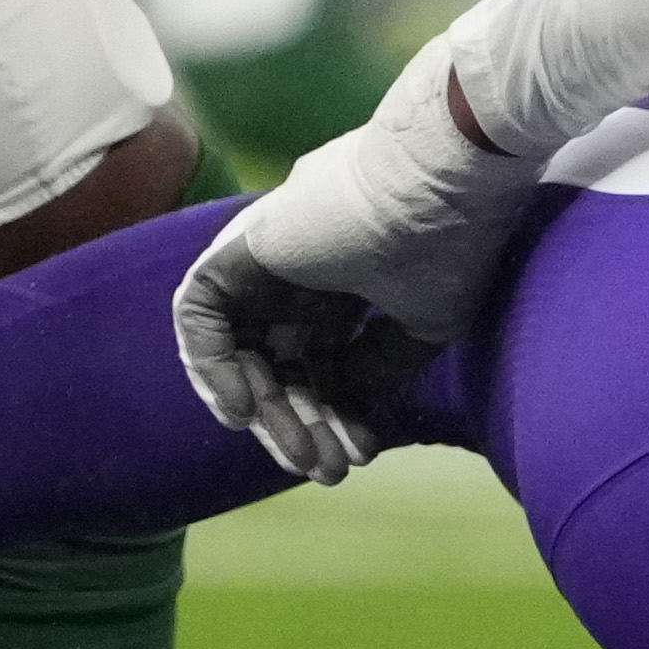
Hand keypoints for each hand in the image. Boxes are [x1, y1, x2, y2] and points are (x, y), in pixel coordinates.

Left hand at [170, 37, 533, 481]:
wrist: (447, 176)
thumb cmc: (449, 242)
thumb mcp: (423, 325)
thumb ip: (379, 368)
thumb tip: (347, 410)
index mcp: (349, 281)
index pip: (323, 361)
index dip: (338, 414)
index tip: (363, 454)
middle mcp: (302, 268)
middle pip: (280, 363)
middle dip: (301, 422)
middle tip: (325, 472)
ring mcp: (267, 257)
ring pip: (240, 346)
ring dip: (262, 406)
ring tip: (294, 454)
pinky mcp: (239, 247)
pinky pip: (199, 313)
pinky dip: (210, 364)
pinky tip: (243, 409)